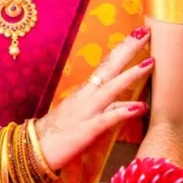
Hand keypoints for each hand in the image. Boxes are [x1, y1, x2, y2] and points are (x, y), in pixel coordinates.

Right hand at [36, 31, 153, 175]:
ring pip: (110, 90)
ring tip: (149, 63)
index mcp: (84, 92)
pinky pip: (106, 119)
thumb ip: (106, 109)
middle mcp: (85, 97)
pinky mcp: (85, 130)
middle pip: (109, 69)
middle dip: (127, 50)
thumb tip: (129, 104)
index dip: (122, 49)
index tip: (138, 33)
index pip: (106, 66)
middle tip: (145, 32)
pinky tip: (139, 107)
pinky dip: (122, 112)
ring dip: (130, 75)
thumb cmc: (56, 135)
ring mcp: (85, 112)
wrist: (32, 151)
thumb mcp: (82, 116)